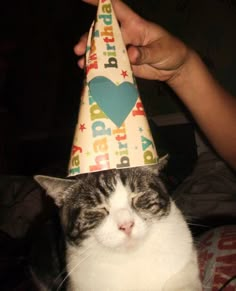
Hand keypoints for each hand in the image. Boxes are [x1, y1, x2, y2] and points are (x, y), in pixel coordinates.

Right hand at [74, 0, 189, 81]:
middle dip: (88, 38)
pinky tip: (90, 72)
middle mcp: (125, 35)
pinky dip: (99, 67)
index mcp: (134, 25)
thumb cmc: (171, 51)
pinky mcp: (123, 64)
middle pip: (102, 32)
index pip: (115, 8)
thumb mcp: (161, 50)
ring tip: (82, 63)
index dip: (100, 2)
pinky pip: (109, 64)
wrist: (174, 68)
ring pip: (102, 49)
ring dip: (91, 54)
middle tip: (79, 49)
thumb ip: (146, 53)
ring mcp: (123, 50)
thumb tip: (130, 54)